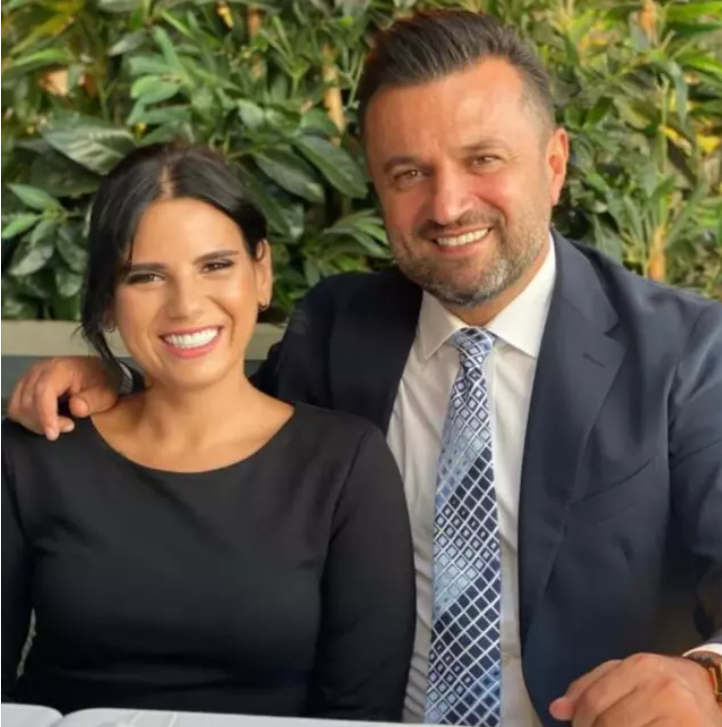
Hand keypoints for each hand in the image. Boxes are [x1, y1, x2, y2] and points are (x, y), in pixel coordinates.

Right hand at [7, 356, 120, 439]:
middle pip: (27, 402)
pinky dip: (28, 419)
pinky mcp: (24, 387)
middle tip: (68, 426)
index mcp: (60, 368)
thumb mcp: (106, 393)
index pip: (43, 391)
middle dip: (44, 421)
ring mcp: (29, 378)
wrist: (97, 374)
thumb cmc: (101, 382)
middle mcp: (39, 370)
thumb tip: (76, 408)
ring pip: (18, 407)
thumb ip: (93, 401)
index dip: (45, 414)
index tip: (52, 433)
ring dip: (35, 422)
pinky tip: (47, 421)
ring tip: (59, 424)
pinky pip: (16, 408)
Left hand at [549, 653, 721, 725]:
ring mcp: (679, 715)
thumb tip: (557, 709)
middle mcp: (661, 689)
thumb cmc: (665, 683)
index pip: (594, 701)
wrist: (714, 691)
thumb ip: (591, 686)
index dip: (579, 723)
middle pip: (609, 724)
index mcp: (640, 667)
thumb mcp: (629, 673)